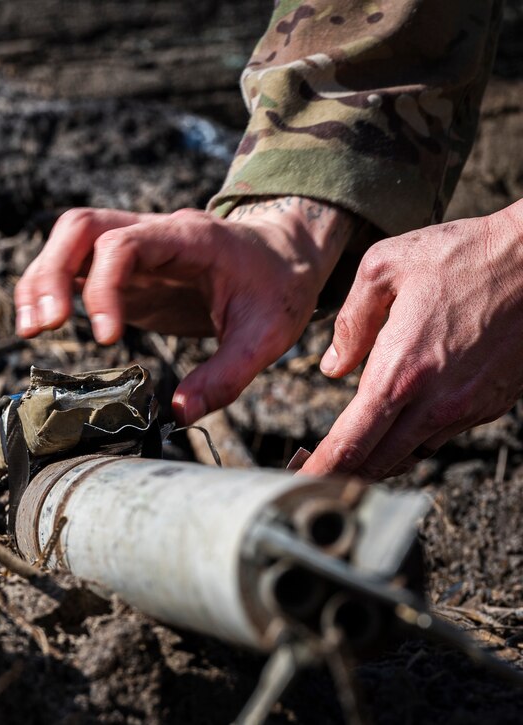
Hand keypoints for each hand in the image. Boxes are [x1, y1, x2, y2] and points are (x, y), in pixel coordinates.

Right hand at [14, 198, 354, 422]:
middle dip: (52, 273)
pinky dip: (49, 287)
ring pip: (68, 239)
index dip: (104, 288)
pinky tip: (40, 322)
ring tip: (30, 329)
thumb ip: (227, 375)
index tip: (107, 338)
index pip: (124, 244)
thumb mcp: (268, 334)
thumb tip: (179, 413)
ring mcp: (134, 247)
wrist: (286, 254)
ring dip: (40, 278)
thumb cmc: (279, 287)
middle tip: (44, 326)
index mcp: (188, 238)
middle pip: (80, 227)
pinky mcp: (124, 267)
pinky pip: (74, 264)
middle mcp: (153, 233)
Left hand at [301, 200, 522, 478]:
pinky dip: (414, 436)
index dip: (320, 468)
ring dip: (379, 458)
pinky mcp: (492, 404)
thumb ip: (350, 322)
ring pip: (411, 453)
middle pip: (378, 462)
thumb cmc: (465, 254)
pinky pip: (442, 434)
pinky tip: (399, 421)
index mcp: (400, 372)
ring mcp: (468, 408)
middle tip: (312, 473)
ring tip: (350, 451)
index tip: (298, 481)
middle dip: (341, 473)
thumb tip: (333, 366)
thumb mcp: (385, 267)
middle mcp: (435, 401)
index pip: (350, 442)